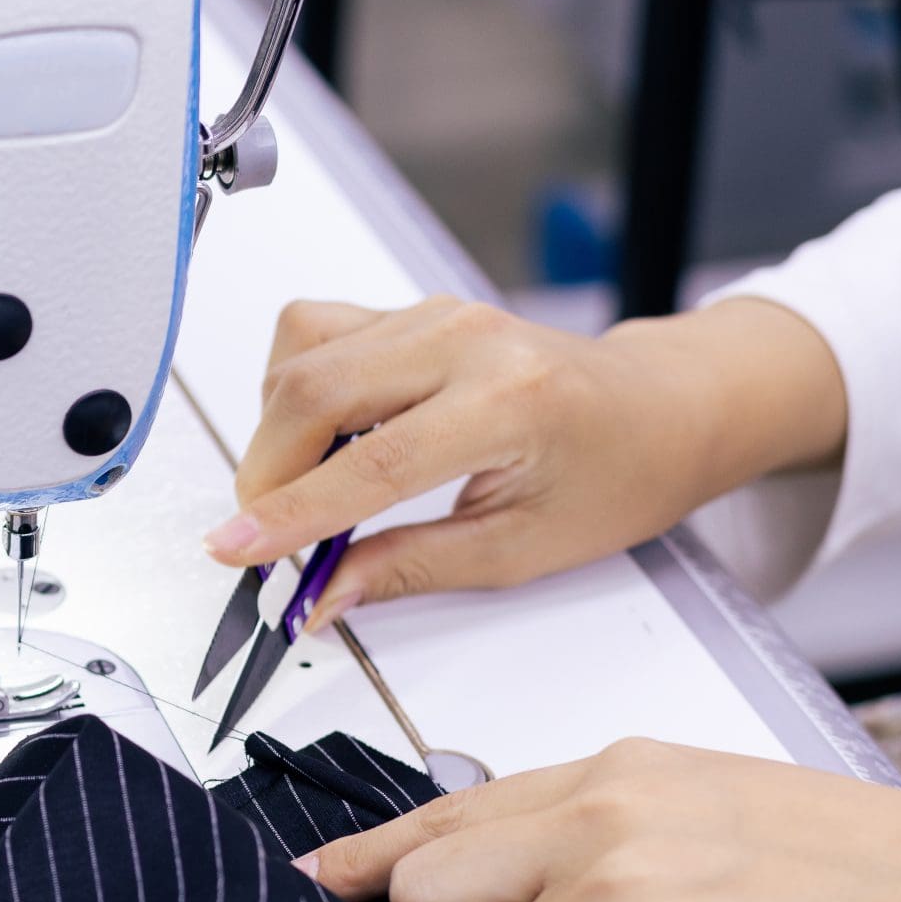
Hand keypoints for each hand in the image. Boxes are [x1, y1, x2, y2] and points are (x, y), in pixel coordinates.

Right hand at [201, 296, 846, 618]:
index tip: (237, 549)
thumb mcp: (522, 548)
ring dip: (278, 430)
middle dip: (267, 472)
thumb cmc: (619, 472)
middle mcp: (465, 340)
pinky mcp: (414, 307)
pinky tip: (327, 436)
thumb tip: (322, 594)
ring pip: (302, 354)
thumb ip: (411, 567)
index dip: (291, 513)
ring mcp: (435, 312)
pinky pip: (317, 332)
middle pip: (313, 391)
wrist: (663, 406)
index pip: (370, 464)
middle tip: (267, 535)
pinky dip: (298, 388)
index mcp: (508, 402)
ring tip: (307, 487)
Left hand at [297, 739, 900, 901]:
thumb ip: (606, 836)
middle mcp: (601, 813)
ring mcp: (615, 883)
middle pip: (428, 883)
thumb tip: (511, 889)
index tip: (318, 883)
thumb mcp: (720, 814)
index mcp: (622, 769)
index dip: (374, 855)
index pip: (450, 806)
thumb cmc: (872, 883)